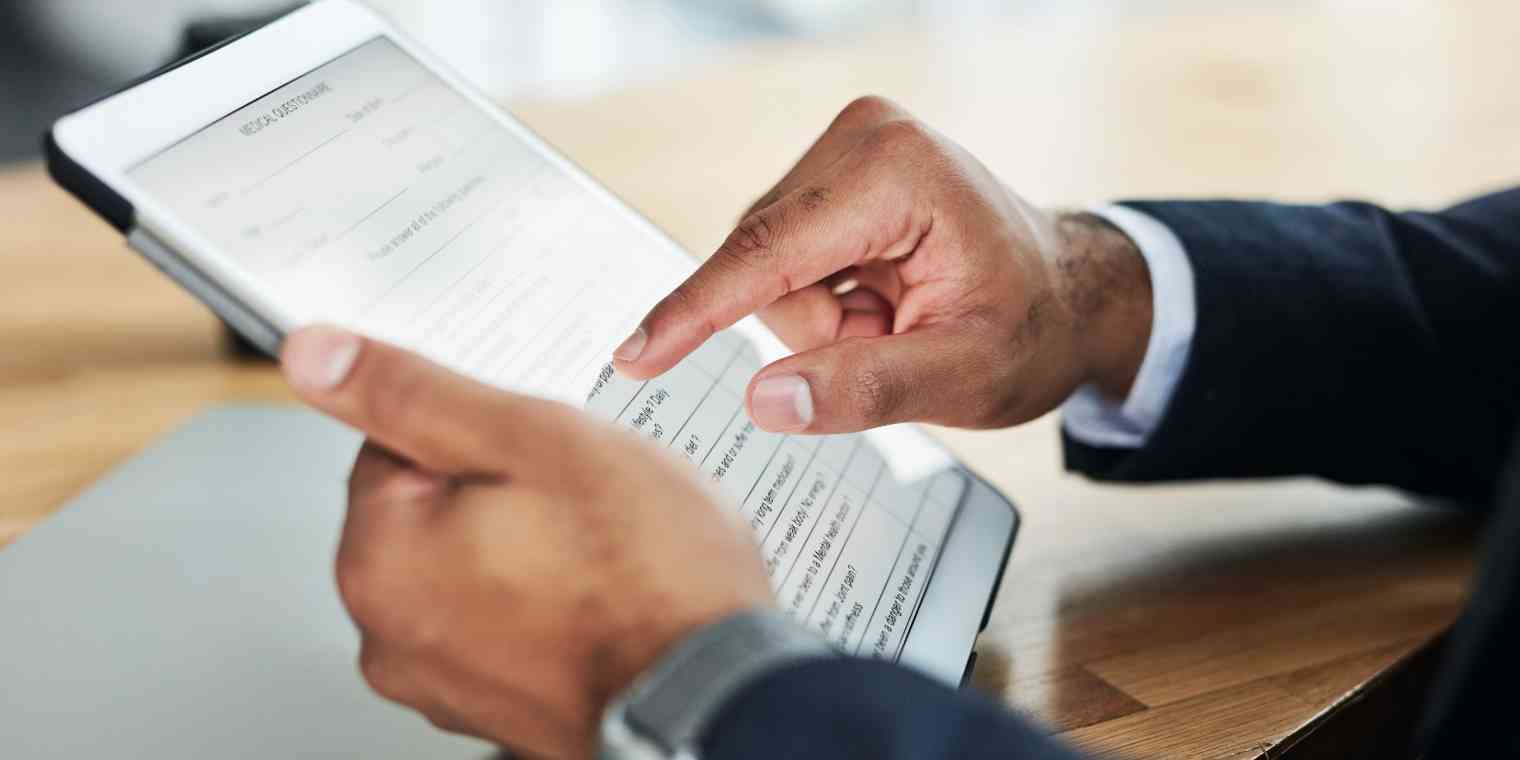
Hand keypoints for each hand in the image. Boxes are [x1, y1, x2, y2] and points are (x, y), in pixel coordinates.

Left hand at [280, 326, 773, 758]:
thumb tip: (315, 356)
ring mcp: (446, 685)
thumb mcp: (534, 442)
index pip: (394, 444)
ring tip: (606, 555)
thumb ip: (416, 395)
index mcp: (381, 560)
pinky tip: (609, 599)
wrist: (723, 696)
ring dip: (533, 549)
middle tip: (584, 502)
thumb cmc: (650, 575)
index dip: (482, 431)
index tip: (540, 449)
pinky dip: (552, 605)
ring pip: (478, 566)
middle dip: (508, 492)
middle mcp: (393, 637)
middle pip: (433, 511)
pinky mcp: (499, 711)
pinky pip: (511, 625)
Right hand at [613, 96, 1151, 433]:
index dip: (697, 313)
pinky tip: (880, 304)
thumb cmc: (1033, 328)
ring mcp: (846, 148)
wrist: (1068, 295)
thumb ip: (865, 390)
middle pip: (763, 263)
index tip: (635, 356)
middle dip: (814, 329)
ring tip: (895, 324)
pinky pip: (781, 258)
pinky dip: (822, 302)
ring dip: (818, 320)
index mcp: (897, 172)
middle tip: (893, 342)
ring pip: (765, 266)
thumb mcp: (965, 377)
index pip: (769, 255)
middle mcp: (863, 138)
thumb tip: (765, 400)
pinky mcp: (834, 172)